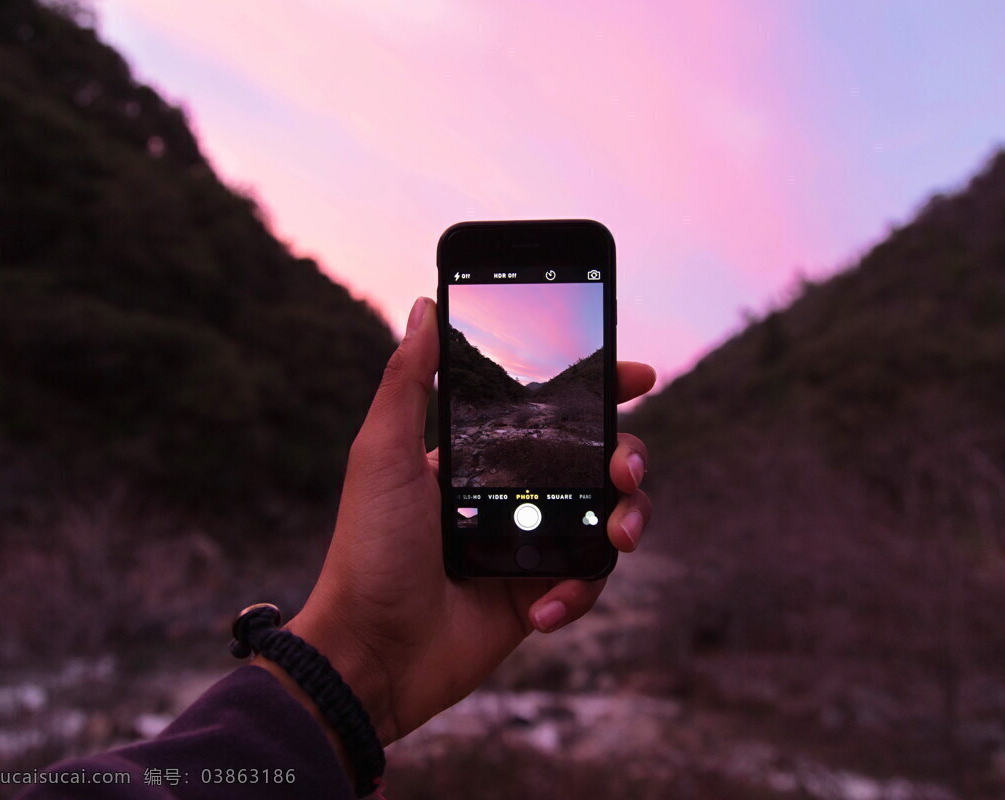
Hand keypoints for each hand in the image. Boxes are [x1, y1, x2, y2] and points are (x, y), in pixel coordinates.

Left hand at [256, 297, 654, 749]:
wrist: (371, 651)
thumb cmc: (369, 549)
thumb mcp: (382, 454)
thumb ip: (408, 381)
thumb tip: (426, 306)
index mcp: (479, 454)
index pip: (550, 411)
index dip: (598, 390)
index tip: (636, 375)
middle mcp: (510, 493)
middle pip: (596, 460)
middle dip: (628, 457)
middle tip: (624, 468)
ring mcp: (529, 545)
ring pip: (608, 517)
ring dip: (627, 520)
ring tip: (620, 535)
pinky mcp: (539, 594)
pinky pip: (588, 580)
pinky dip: (578, 590)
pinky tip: (543, 605)